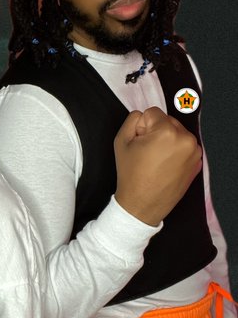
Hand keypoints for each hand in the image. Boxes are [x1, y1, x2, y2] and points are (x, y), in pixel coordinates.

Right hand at [114, 107, 201, 225]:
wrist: (142, 204)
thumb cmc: (131, 175)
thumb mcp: (121, 142)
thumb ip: (132, 120)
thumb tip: (144, 117)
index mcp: (167, 132)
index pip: (152, 112)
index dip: (141, 127)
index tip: (140, 144)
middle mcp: (185, 139)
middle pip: (167, 121)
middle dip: (156, 132)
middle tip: (147, 153)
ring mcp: (194, 152)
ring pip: (177, 133)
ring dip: (167, 141)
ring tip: (156, 160)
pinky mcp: (198, 162)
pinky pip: (184, 146)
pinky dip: (176, 151)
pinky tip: (166, 166)